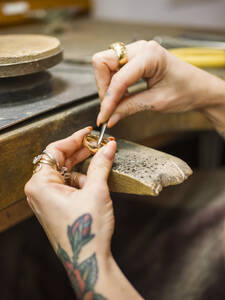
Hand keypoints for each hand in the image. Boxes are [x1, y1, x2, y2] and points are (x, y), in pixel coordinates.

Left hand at [24, 127, 116, 256]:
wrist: (87, 260)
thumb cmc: (86, 230)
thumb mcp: (96, 191)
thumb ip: (100, 165)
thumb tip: (108, 147)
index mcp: (40, 184)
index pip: (54, 150)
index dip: (74, 139)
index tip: (89, 133)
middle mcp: (39, 190)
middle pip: (59, 160)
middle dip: (80, 152)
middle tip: (99, 145)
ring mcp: (46, 199)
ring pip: (65, 172)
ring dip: (83, 167)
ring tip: (100, 164)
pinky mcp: (55, 205)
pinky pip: (67, 184)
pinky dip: (81, 180)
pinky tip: (94, 183)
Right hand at [93, 40, 224, 129]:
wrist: (199, 89)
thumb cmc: (186, 91)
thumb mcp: (156, 102)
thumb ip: (129, 108)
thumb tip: (109, 117)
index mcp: (149, 55)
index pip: (118, 78)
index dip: (108, 100)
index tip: (104, 116)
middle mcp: (141, 48)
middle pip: (103, 62)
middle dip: (103, 87)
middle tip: (109, 107)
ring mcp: (137, 51)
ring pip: (105, 64)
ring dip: (107, 85)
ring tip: (116, 103)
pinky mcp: (136, 58)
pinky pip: (114, 68)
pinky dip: (113, 83)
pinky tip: (121, 96)